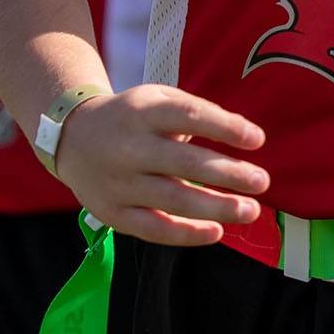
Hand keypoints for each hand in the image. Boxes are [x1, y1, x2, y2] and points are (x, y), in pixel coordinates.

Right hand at [54, 84, 268, 246]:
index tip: (257, 139)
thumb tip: (244, 136)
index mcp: (142, 112)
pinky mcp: (112, 213)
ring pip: (172, 199)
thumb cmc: (131, 118)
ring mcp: (118, 182)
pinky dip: (187, 234)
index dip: (224, 127)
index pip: (188, 117)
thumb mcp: (157, 100)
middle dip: (228, 173)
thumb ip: (197, 112)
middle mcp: (128, 147)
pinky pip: (153, 229)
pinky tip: (217, 232)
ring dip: (216, 208)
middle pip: (184, 162)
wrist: (71, 137)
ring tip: (250, 211)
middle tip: (262, 182)